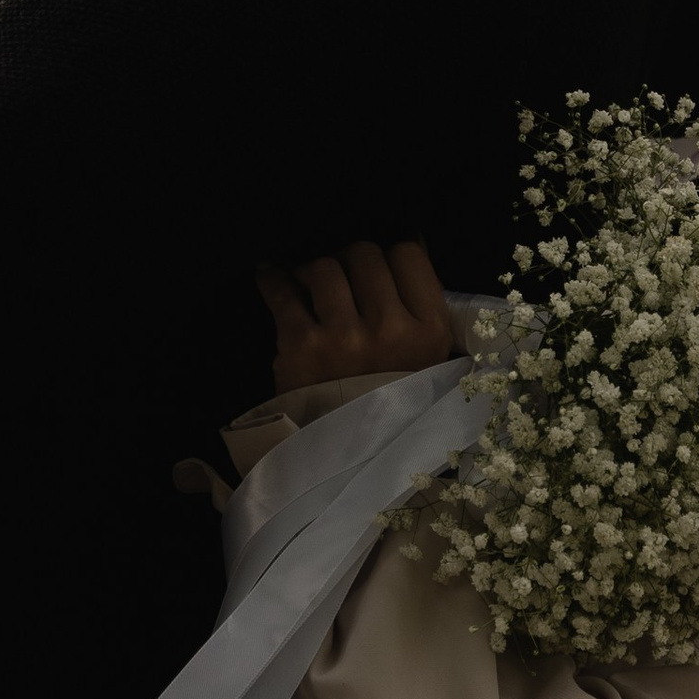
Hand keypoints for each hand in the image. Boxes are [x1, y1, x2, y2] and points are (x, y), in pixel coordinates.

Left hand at [260, 239, 455, 391]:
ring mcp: (345, 337)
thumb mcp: (427, 361)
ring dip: (312, 271)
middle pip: (365, 253)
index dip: (389, 253)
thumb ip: (421, 309)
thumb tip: (405, 240)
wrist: (349, 458)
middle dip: (348, 260)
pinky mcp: (303, 346)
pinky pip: (282, 292)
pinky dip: (272, 278)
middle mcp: (391, 329)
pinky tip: (269, 274)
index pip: (408, 254)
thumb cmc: (390, 403)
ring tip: (307, 283)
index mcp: (429, 332)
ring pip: (325, 266)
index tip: (376, 263)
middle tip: (340, 277)